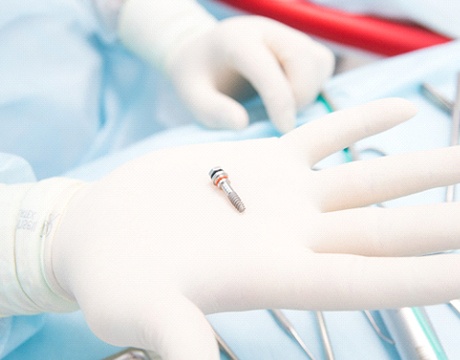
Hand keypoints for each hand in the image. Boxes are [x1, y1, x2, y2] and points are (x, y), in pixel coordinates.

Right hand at [51, 98, 459, 358]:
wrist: (101, 234)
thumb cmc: (115, 278)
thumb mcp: (141, 312)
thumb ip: (178, 338)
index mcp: (270, 275)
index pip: (362, 281)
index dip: (419, 278)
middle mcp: (290, 237)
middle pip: (382, 230)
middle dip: (441, 221)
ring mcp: (282, 197)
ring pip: (365, 179)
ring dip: (420, 165)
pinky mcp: (261, 163)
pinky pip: (323, 137)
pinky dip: (361, 121)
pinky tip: (401, 109)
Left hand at [167, 16, 334, 132]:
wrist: (203, 55)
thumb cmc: (198, 78)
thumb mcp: (193, 97)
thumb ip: (213, 111)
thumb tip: (243, 124)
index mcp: (236, 39)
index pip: (265, 66)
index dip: (279, 100)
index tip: (283, 129)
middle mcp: (265, 30)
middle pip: (302, 59)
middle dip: (298, 96)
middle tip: (280, 119)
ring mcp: (285, 34)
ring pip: (318, 61)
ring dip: (309, 92)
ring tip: (283, 108)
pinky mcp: (298, 44)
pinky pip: (322, 63)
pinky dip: (315, 85)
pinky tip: (293, 97)